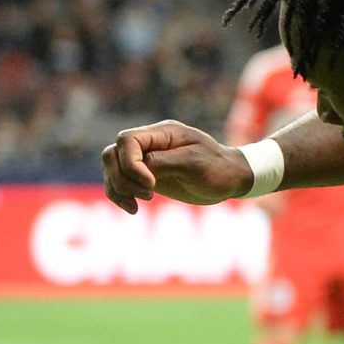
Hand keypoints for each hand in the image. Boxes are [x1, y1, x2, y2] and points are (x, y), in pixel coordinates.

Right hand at [102, 121, 251, 214]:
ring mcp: (146, 160)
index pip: (127, 140)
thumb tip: (139, 167)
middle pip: (113, 154)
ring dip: (118, 188)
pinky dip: (119, 196)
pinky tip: (133, 209)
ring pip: (111, 168)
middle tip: (149, 194)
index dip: (130, 164)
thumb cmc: (219, 168)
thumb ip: (163, 162)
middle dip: (122, 177)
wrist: (232, 178)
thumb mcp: (194, 164)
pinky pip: (119, 183)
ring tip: (137, 205)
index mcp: (162, 133)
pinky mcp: (146, 176)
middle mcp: (150, 144)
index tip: (151, 184)